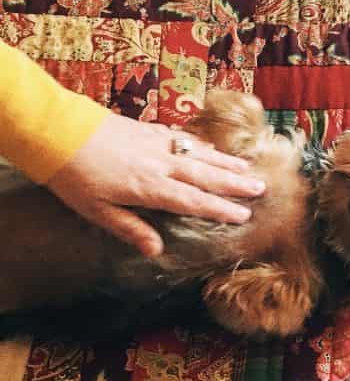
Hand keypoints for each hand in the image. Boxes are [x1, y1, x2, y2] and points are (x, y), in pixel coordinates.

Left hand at [47, 113, 264, 256]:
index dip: (221, 209)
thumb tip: (157, 251)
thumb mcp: (98, 212)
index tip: (244, 215)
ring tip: (248, 169)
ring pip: (198, 154)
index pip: (194, 201)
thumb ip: (130, 229)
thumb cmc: (74, 177)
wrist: (56, 131)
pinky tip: (211, 149)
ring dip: (225, 163)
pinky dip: (201, 145)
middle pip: (205, 175)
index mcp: (150, 188)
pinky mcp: (146, 129)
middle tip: (261, 188)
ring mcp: (155, 144)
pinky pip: (182, 138)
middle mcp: (159, 164)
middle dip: (235, 183)